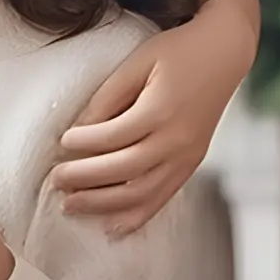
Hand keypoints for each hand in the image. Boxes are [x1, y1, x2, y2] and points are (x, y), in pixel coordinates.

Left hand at [53, 17, 249, 233]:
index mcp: (161, 111)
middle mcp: (177, 140)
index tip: (61, 144)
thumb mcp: (136, 63)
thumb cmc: (175, 53)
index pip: (114, 136)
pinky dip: (137, 215)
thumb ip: (108, 98)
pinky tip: (112, 226)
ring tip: (71, 206)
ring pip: (142, 193)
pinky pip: (163, 197)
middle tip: (55, 181)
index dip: (84, 143)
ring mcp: (187, 156)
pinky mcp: (191, 164)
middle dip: (86, 179)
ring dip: (104, 204)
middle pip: (125, 170)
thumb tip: (79, 129)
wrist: (223, 54)